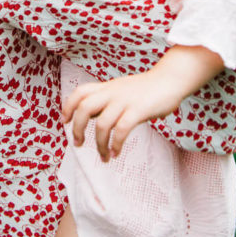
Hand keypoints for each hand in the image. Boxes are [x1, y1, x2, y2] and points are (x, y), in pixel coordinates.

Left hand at [61, 67, 189, 161]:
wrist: (170, 79)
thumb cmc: (146, 89)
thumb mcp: (121, 90)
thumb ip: (107, 100)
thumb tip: (91, 116)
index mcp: (107, 88)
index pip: (80, 92)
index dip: (68, 106)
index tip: (65, 121)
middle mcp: (113, 92)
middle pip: (85, 107)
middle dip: (77, 128)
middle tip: (78, 144)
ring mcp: (125, 101)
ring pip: (102, 123)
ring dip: (100, 144)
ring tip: (103, 157)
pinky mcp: (138, 110)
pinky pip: (121, 130)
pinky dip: (116, 144)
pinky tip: (116, 153)